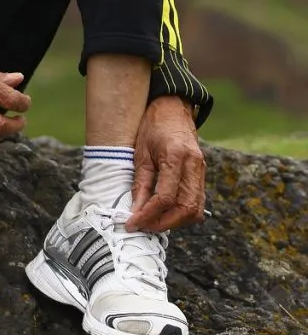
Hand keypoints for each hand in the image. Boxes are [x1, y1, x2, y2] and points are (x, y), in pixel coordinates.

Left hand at [126, 95, 205, 231]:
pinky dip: (183, 213)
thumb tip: (135, 210)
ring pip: (195, 209)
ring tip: (153, 222)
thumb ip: (140, 183)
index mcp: (175, 156)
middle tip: (143, 226)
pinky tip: (166, 212)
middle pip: (185, 208)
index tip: (132, 223)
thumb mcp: (140, 152)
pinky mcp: (202, 173)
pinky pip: (197, 201)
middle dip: (164, 223)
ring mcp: (201, 169)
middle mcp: (193, 164)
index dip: (148, 214)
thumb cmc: (153, 126)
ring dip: (175, 221)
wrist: (172, 108)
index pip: (165, 197)